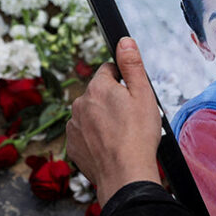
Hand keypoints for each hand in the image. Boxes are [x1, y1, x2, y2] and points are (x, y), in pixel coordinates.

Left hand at [67, 37, 161, 205]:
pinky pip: (84, 135)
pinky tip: (110, 147)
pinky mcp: (72, 145)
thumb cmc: (137, 136)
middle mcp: (79, 103)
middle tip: (130, 119)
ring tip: (121, 136)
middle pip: (98, 93)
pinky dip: (95, 138)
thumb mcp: (143, 95)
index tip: (132, 96)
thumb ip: (131, 65)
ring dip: (102, 120)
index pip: (108, 70)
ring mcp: (73, 126)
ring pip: (90, 114)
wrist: (124, 174)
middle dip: (112, 101)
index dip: (123, 81)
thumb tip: (124, 41)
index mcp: (97, 87)